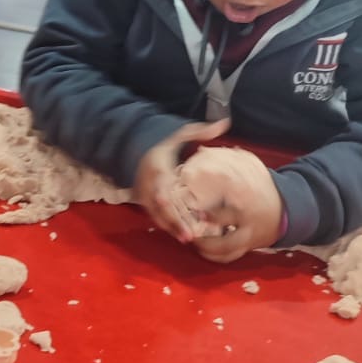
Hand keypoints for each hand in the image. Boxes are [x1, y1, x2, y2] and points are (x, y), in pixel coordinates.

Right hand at [133, 119, 229, 242]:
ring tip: (189, 239)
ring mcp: (144, 195)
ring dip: (172, 228)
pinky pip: (157, 217)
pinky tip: (183, 235)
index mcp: (158, 167)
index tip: (170, 205)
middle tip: (189, 236)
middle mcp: (148, 184)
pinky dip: (169, 226)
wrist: (136, 151)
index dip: (165, 197)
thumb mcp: (180, 133)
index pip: (160, 185)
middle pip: (160, 207)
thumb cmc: (164, 144)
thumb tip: (225, 123)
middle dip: (174, 221)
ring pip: (158, 215)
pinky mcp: (145, 203)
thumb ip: (201, 131)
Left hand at [177, 147, 283, 262]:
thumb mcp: (251, 168)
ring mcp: (250, 232)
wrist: (288, 210)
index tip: (187, 190)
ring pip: (225, 244)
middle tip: (185, 216)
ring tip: (190, 236)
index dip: (205, 189)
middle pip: (222, 219)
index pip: (226, 189)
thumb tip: (201, 149)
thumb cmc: (262, 187)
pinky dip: (214, 256)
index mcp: (247, 191)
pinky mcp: (250, 246)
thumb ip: (229, 158)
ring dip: (204, 244)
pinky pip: (230, 256)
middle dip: (202, 219)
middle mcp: (248, 214)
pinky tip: (201, 249)